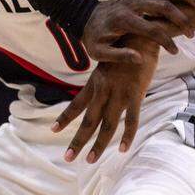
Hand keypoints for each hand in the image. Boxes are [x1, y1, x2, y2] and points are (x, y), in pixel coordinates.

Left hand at [52, 37, 158, 162]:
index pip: (76, 104)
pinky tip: (123, 149)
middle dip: (77, 141)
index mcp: (95, 83)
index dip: (65, 118)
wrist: (141, 34)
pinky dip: (127, 135)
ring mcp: (118, 93)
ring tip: (90, 160)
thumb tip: (101, 89)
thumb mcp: (110, 64)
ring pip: (106, 125)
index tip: (53, 130)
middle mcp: (102, 90)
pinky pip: (131, 119)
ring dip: (99, 145)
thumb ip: (105, 79)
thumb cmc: (128, 48)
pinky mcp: (135, 94)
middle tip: (68, 158)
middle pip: (88, 121)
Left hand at [82, 0, 194, 63]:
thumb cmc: (93, 37)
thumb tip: (140, 59)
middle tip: (192, 33)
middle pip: (162, 6)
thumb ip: (118, 56)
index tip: (175, 51)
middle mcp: (131, 3)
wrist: (83, 16)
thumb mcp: (99, 52)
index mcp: (123, 19)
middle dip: (180, 19)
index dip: (165, 40)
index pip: (151, 29)